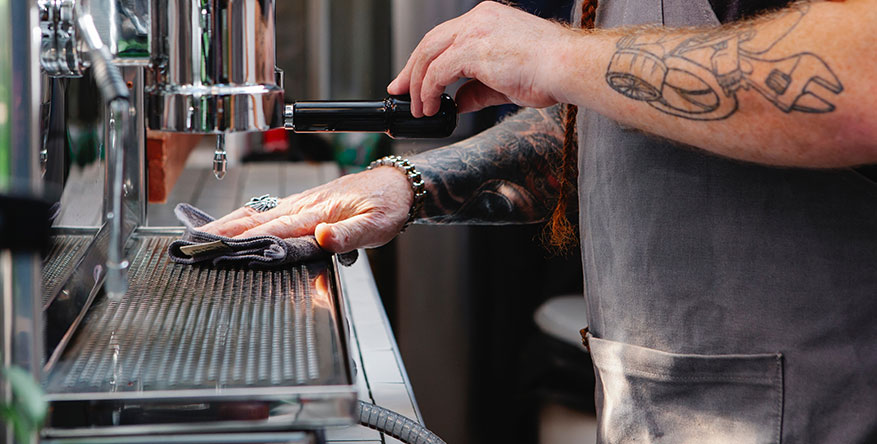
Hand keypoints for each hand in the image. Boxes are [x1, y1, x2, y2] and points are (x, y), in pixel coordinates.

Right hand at [199, 167, 412, 252]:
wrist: (398, 185)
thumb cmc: (388, 205)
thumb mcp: (376, 225)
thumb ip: (348, 234)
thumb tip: (322, 238)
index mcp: (317, 212)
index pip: (273, 229)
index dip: (244, 239)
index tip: (217, 247)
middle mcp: (304, 205)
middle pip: (255, 219)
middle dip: (222, 230)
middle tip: (193, 242)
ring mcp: (302, 203)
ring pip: (257, 212)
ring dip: (228, 222)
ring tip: (201, 232)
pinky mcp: (304, 203)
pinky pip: (268, 210)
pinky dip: (245, 217)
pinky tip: (233, 222)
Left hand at [387, 1, 573, 116]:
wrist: (567, 67)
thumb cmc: (549, 72)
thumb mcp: (504, 82)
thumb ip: (476, 90)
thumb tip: (458, 103)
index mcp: (488, 19)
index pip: (445, 37)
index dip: (425, 59)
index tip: (413, 79)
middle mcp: (478, 19)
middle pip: (430, 42)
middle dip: (410, 69)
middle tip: (400, 91)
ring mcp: (474, 31)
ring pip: (428, 54)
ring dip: (417, 83)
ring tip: (416, 107)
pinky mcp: (472, 49)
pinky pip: (437, 72)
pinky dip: (428, 91)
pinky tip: (430, 107)